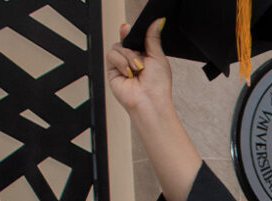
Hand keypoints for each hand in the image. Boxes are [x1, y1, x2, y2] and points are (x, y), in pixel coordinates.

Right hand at [103, 18, 200, 200]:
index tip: (129, 25)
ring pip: (118, 50)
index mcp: (141, 62)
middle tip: (143, 64)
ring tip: (141, 77)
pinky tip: (132, 77)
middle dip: (134, 50)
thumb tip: (157, 19)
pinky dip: (124, 66)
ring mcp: (118, 72)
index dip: (130, 33)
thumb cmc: (161, 94)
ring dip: (133, 61)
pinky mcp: (110, 78)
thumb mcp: (159, 61)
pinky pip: (112, 58)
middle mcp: (128, 66)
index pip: (132, 42)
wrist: (152, 110)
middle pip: (125, 44)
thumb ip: (154, 40)